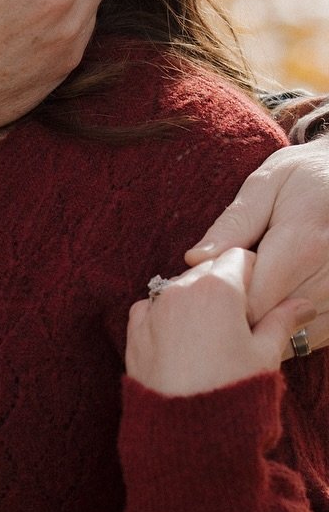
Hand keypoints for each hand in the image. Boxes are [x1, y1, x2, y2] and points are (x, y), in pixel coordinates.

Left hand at [125, 248, 312, 396]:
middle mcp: (180, 290)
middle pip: (206, 270)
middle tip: (237, 321)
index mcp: (217, 287)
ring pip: (177, 289)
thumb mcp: (265, 355)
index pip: (240, 257)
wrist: (185, 432)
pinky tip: (180, 341)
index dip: (253, 274)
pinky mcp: (134, 333)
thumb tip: (304, 304)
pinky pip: (150, 310)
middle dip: (223, 287)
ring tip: (210, 337)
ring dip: (193, 301)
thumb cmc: (231, 391)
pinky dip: (164, 317)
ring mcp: (153, 311)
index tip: (257, 297)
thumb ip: (282, 321)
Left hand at [184, 140, 328, 351]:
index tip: (214, 284)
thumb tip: (196, 260)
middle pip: (269, 321)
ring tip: (256, 294)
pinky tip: (278, 304)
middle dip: (241, 313)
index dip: (223, 299)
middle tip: (227, 293)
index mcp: (303, 243)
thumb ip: (234, 223)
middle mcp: (328, 274)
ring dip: (266, 325)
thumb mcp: (268, 182)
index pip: (251, 300)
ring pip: (292, 335)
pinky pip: (313, 336)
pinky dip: (292, 329)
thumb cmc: (308, 176)